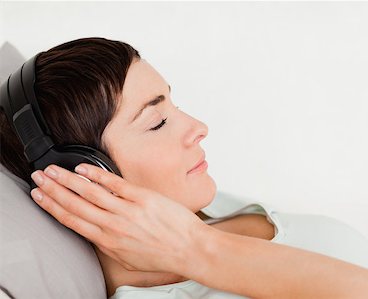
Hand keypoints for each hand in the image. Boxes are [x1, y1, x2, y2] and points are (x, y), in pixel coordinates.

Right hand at [29, 163, 207, 274]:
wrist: (188, 248)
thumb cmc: (162, 254)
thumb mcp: (128, 258)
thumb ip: (109, 244)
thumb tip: (96, 231)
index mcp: (107, 240)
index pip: (71, 220)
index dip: (52, 206)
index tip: (40, 196)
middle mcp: (113, 225)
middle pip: (74, 204)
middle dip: (52, 190)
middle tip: (39, 178)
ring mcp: (127, 210)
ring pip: (89, 192)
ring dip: (67, 180)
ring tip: (53, 170)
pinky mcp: (142, 198)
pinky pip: (114, 183)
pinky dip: (96, 175)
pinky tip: (83, 168)